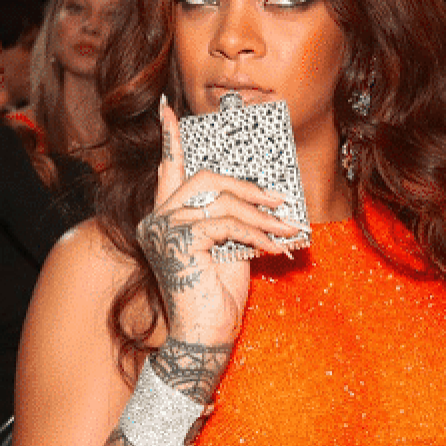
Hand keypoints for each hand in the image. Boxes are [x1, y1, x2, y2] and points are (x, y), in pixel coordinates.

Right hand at [136, 99, 301, 347]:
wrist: (206, 336)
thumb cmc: (217, 298)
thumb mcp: (228, 248)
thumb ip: (232, 220)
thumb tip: (263, 197)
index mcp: (167, 218)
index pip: (167, 170)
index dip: (170, 139)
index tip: (167, 109)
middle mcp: (159, 220)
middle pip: (207, 178)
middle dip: (249, 187)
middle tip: (280, 201)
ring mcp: (165, 229)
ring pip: (223, 200)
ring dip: (262, 216)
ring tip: (286, 231)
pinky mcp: (180, 240)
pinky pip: (228, 223)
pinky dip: (257, 234)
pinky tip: (274, 248)